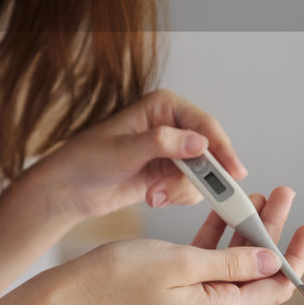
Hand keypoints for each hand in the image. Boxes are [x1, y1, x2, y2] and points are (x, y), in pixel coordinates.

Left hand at [31, 88, 248, 221]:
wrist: (69, 189)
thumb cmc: (87, 160)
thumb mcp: (124, 150)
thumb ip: (162, 144)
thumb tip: (198, 142)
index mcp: (162, 106)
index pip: (204, 124)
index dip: (222, 148)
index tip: (233, 173)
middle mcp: (170, 125)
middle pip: (208, 151)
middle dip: (198, 177)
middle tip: (195, 195)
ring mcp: (170, 151)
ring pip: (202, 174)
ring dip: (181, 190)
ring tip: (154, 196)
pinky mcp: (166, 173)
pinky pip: (190, 188)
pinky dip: (175, 197)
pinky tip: (152, 198)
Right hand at [59, 187, 303, 304]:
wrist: (76, 293)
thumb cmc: (121, 277)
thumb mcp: (182, 262)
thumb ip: (231, 263)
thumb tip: (273, 263)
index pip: (275, 287)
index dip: (294, 256)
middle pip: (256, 272)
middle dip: (271, 231)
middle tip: (283, 194)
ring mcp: (194, 304)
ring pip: (234, 264)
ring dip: (246, 230)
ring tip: (260, 195)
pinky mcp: (177, 292)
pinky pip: (208, 264)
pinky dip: (219, 238)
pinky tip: (223, 211)